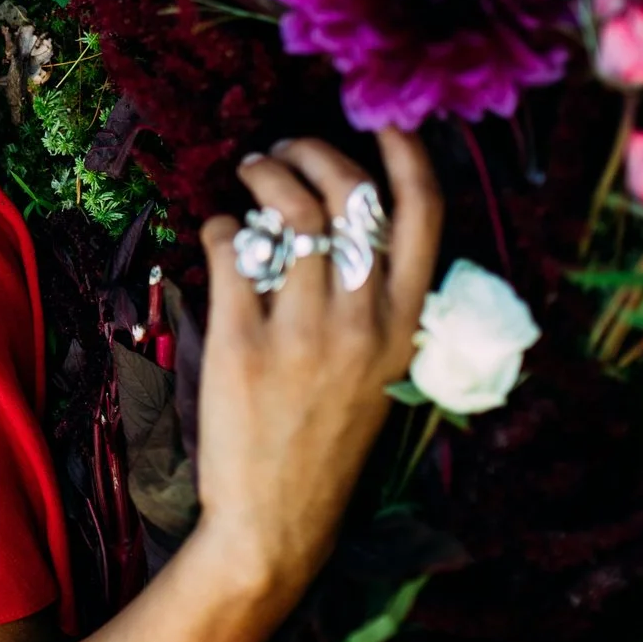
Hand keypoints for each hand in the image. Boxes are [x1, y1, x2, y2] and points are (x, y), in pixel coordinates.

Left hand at [187, 130, 441, 601]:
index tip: (386, 119)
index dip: (408, 153)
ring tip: (249, 174)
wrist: (276, 523)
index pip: (424, 216)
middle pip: (350, 195)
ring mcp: (303, 332)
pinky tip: (218, 232)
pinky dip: (220, 225)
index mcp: (405, 326)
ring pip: (287, 212)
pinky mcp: (241, 343)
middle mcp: (362, 322)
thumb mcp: (380, 373)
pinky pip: (230, 249)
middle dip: (315, 150)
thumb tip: (339, 220)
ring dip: (263, 175)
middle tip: (284, 149)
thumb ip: (376, 303)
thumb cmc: (326, 441)